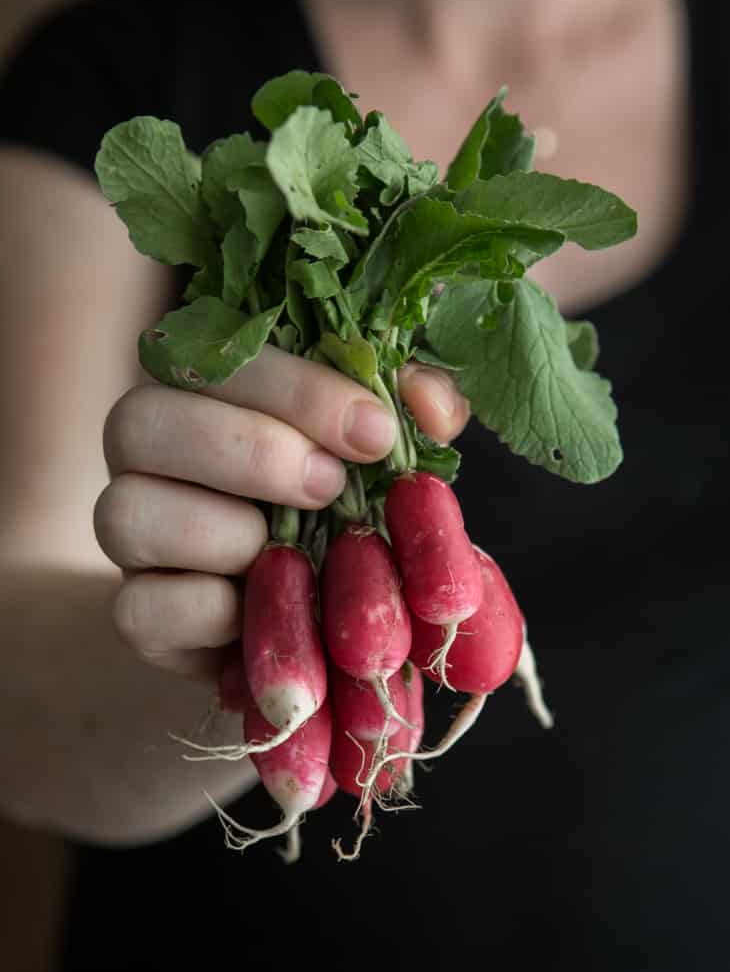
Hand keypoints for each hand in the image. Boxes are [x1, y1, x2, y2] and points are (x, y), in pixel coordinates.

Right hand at [94, 346, 468, 682]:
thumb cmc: (343, 500)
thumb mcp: (384, 446)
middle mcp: (146, 450)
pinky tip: (264, 606)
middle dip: (249, 451)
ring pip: (124, 512)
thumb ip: (408, 409)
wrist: (321, 611)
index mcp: (202, 386)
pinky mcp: (138, 613)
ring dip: (225, 533)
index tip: (374, 433)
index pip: (218, 358)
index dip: (297, 389)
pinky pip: (139, 608)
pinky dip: (210, 611)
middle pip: (140, 419)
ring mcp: (129, 531)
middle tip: (329, 486)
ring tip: (294, 552)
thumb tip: (431, 406)